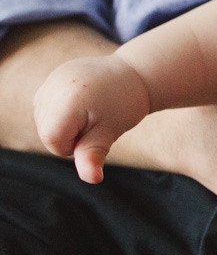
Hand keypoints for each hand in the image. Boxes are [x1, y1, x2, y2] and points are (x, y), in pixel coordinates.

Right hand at [33, 54, 150, 182]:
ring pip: (43, 120)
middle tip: (96, 119)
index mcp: (66, 101)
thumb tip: (92, 179)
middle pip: (45, 132)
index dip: (73, 145)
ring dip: (64, 123)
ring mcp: (52, 79)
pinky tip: (82, 102)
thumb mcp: (109, 132)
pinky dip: (60, 110)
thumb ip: (92, 156)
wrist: (136, 74)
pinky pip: (46, 106)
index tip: (95, 131)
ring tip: (91, 109)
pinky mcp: (53, 76)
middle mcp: (53, 87)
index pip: (52, 141)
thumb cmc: (124, 106)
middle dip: (69, 135)